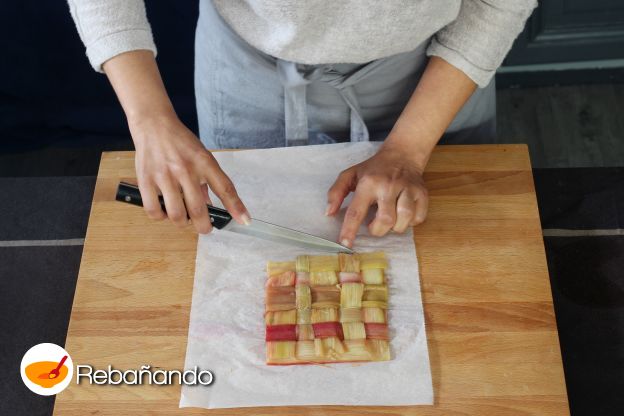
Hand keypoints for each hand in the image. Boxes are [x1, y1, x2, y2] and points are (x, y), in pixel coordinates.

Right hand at [130, 114, 249, 233]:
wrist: (153, 124)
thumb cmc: (180, 142)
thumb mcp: (201, 156)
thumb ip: (207, 182)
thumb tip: (210, 207)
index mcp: (204, 162)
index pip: (225, 188)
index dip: (236, 207)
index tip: (244, 221)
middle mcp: (185, 169)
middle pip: (198, 210)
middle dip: (204, 226)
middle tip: (205, 227)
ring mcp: (164, 175)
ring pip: (176, 214)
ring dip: (182, 223)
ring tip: (183, 218)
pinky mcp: (146, 180)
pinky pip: (154, 210)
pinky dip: (161, 216)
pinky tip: (164, 211)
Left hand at [326, 146, 428, 246]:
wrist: (402, 155)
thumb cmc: (374, 169)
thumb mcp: (350, 175)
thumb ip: (336, 192)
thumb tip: (329, 213)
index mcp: (368, 183)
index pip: (356, 211)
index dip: (349, 230)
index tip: (345, 244)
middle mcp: (388, 186)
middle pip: (385, 220)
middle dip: (378, 230)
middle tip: (374, 224)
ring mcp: (407, 189)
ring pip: (404, 220)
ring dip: (395, 227)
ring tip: (390, 220)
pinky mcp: (422, 194)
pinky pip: (418, 218)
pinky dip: (411, 222)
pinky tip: (403, 215)